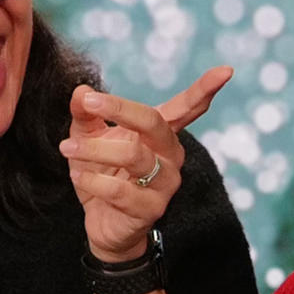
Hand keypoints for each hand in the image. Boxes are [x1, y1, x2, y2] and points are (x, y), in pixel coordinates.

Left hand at [62, 67, 232, 261]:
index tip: (226, 70)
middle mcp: (170, 156)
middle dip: (119, 109)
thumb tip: (81, 91)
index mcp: (160, 134)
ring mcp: (165, 184)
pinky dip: (94, 181)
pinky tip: (80, 177)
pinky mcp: (151, 209)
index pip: (186, 108)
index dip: (205, 89)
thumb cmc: (100, 173)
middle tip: (88, 102)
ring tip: (67, 148)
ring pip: (133, 156)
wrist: (101, 223)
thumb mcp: (87, 137)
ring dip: (95, 150)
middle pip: (153, 123)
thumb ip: (86, 114)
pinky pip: (121, 191)